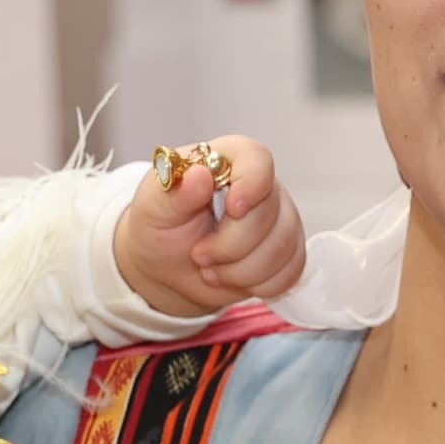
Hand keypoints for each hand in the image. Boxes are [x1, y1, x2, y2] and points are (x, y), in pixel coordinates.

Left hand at [117, 135, 304, 317]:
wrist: (168, 269)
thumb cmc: (160, 230)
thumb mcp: (153, 210)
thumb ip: (175, 193)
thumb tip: (199, 176)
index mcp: (226, 161)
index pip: (257, 159)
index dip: (251, 184)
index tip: (233, 208)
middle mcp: (260, 185)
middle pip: (269, 212)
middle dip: (230, 245)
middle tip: (198, 255)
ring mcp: (279, 218)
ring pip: (281, 246)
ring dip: (240, 270)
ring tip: (211, 269)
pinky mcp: (288, 250)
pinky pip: (291, 270)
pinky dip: (258, 284)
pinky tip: (233, 278)